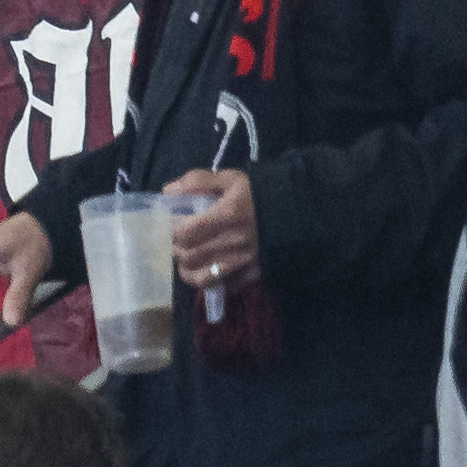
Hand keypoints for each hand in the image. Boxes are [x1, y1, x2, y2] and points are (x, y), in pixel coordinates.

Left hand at [161, 167, 257, 287]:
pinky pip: (222, 287)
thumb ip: (198, 181)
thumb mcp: (232, 179)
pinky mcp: (253, 275)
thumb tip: (168, 190)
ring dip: (187, 270)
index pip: (184, 232)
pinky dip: (210, 282)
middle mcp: (235, 241)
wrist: (298, 212)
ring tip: (188, 259)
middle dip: (176, 250)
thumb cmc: (259, 195)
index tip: (171, 226)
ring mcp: (244, 261)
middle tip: (177, 243)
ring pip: (200, 278)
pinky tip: (208, 271)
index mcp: (228, 214)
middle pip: (188, 256)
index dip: (171, 232)